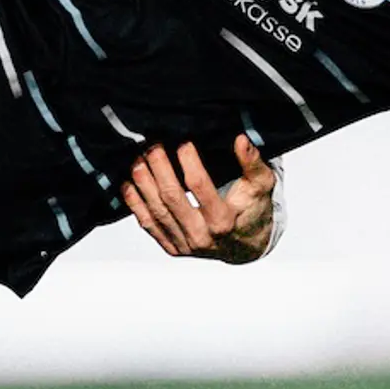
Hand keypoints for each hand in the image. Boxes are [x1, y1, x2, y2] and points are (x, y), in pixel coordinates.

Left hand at [122, 134, 278, 262]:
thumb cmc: (252, 210)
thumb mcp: (261, 186)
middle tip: (152, 146)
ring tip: (137, 160)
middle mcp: (202, 236)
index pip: (199, 186)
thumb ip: (253, 163)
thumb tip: (241, 140)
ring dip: (143, 183)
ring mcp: (184, 244)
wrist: (245, 246)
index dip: (188, 161)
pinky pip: (148, 225)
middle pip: (171, 197)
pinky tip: (129, 184)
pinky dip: (135, 204)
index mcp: (223, 220)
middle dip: (158, 168)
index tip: (183, 141)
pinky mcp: (172, 248)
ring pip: (156, 211)